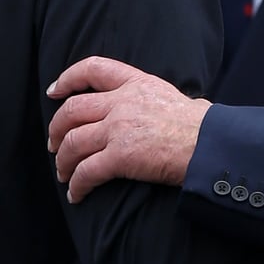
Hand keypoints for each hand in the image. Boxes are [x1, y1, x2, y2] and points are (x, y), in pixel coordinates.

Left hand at [47, 57, 210, 203]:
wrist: (210, 144)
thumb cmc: (201, 125)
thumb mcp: (174, 96)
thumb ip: (154, 98)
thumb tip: (166, 108)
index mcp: (136, 83)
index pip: (93, 68)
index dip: (68, 78)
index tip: (54, 91)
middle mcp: (122, 102)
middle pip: (72, 111)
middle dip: (56, 129)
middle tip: (53, 144)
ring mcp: (118, 129)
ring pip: (72, 143)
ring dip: (63, 161)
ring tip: (64, 174)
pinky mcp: (119, 156)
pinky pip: (85, 172)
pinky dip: (76, 185)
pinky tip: (76, 194)